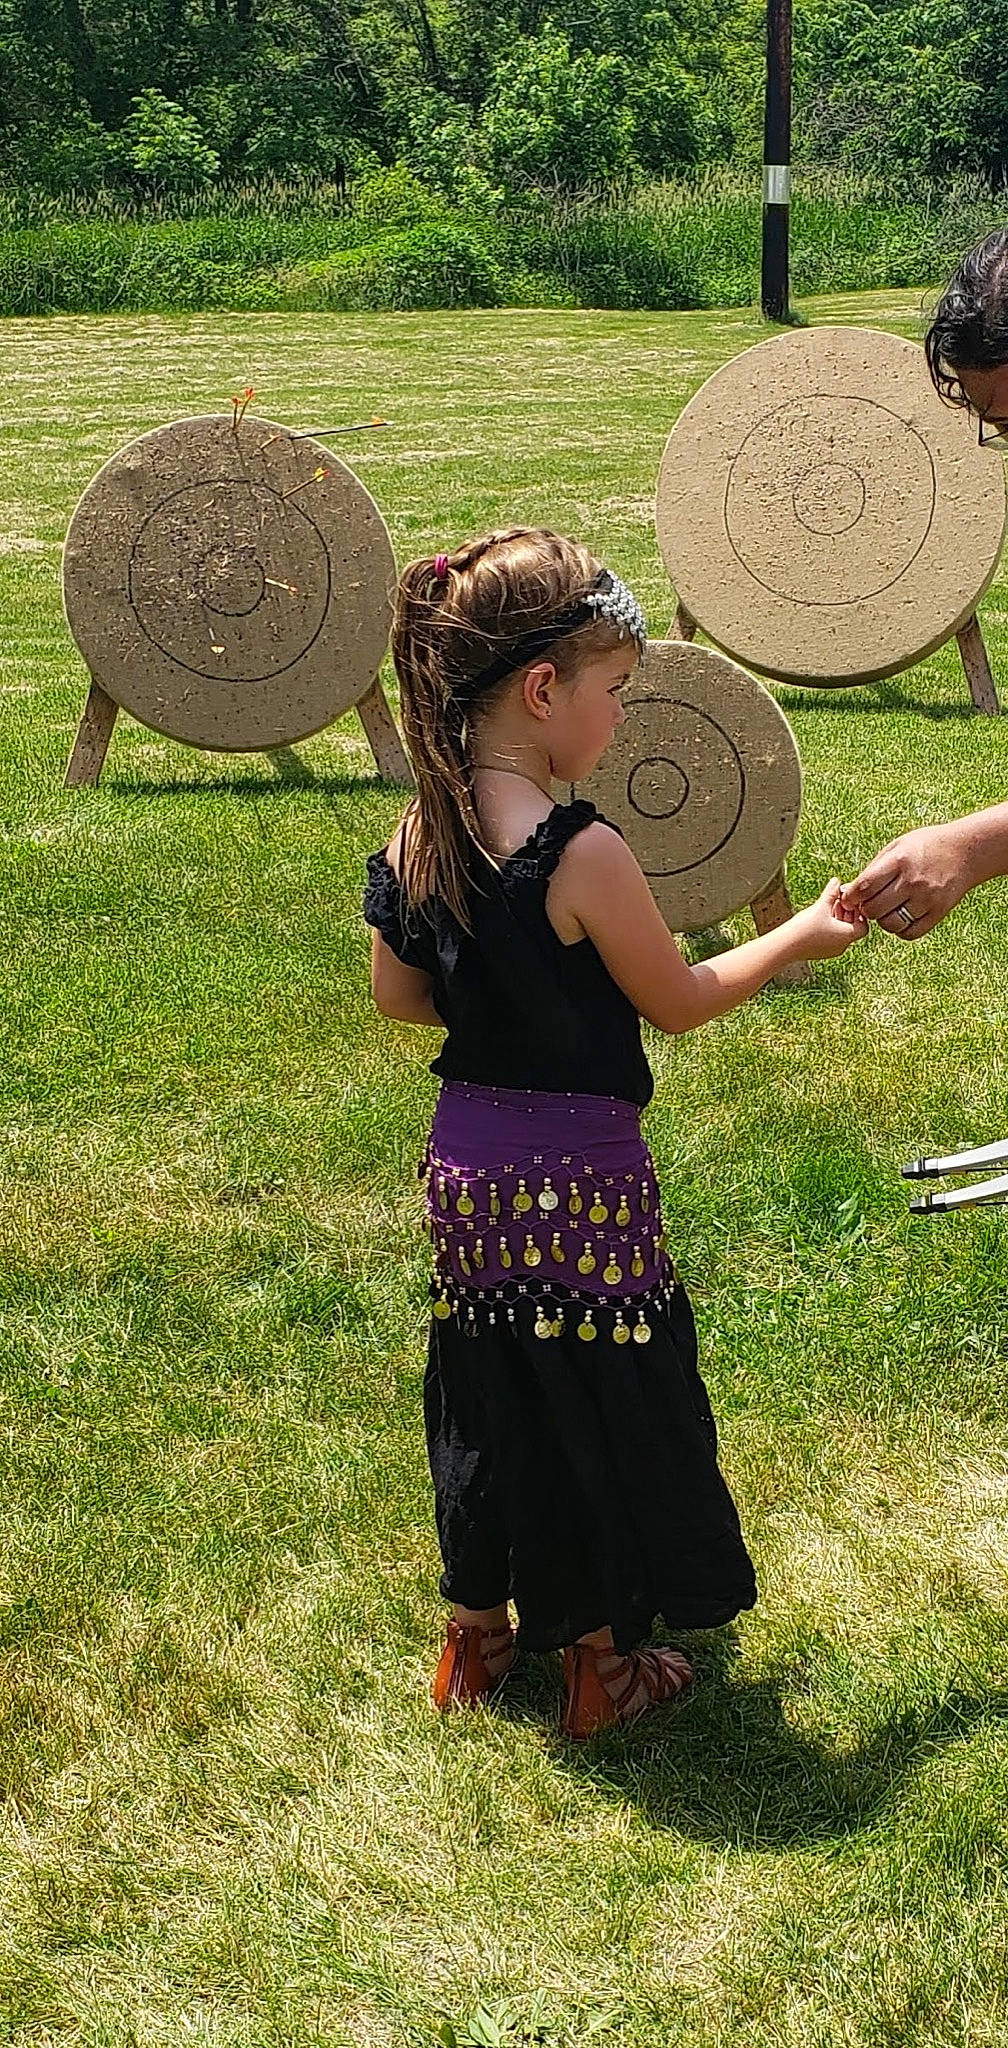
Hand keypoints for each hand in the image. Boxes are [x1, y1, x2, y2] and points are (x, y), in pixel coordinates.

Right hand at [788, 879, 867, 959]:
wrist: (784, 946)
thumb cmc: (804, 930)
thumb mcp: (821, 906)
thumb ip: (831, 892)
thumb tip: (837, 881)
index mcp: (847, 936)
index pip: (864, 925)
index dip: (859, 912)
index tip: (850, 902)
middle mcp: (841, 945)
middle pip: (852, 927)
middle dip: (847, 913)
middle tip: (838, 901)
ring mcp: (830, 950)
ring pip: (841, 932)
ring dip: (837, 919)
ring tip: (827, 907)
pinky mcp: (820, 950)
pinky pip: (831, 937)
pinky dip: (829, 926)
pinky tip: (819, 917)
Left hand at [841, 823, 972, 938]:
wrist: (966, 851)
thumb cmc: (926, 846)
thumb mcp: (897, 847)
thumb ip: (873, 869)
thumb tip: (848, 891)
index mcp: (899, 861)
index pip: (865, 887)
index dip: (851, 896)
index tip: (849, 898)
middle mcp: (913, 882)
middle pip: (874, 909)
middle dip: (865, 909)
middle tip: (868, 904)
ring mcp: (926, 899)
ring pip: (890, 925)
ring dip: (882, 920)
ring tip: (886, 910)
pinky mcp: (938, 913)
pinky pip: (909, 933)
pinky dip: (900, 929)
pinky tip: (901, 917)